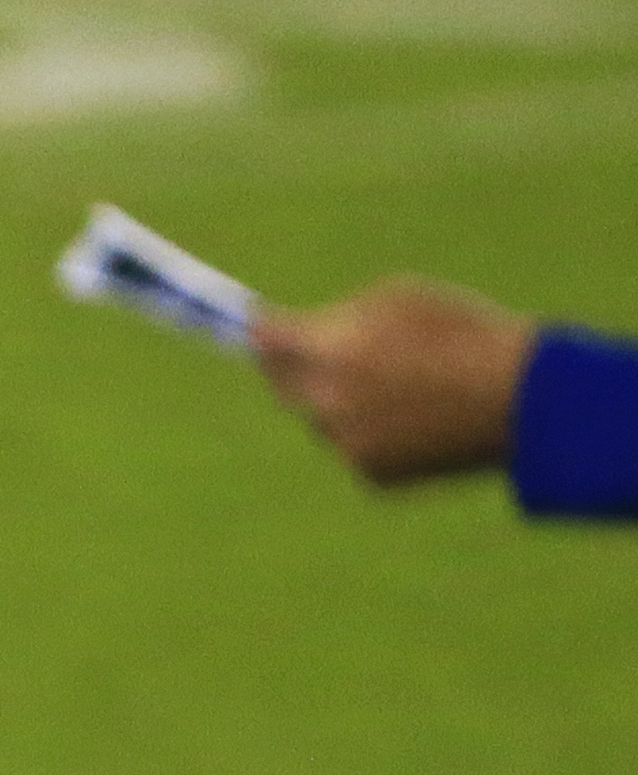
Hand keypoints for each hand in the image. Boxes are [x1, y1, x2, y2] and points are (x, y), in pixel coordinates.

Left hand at [254, 276, 537, 484]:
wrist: (523, 400)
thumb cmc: (468, 335)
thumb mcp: (404, 300)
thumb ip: (341, 316)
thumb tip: (298, 329)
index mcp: (330, 352)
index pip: (267, 341)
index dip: (260, 331)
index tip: (250, 326)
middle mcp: (325, 403)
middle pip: (284, 384)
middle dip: (293, 367)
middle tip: (315, 352)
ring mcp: (345, 443)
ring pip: (321, 417)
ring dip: (339, 400)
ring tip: (397, 384)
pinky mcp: (369, 474)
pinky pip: (354, 445)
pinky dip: (372, 431)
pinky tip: (415, 418)